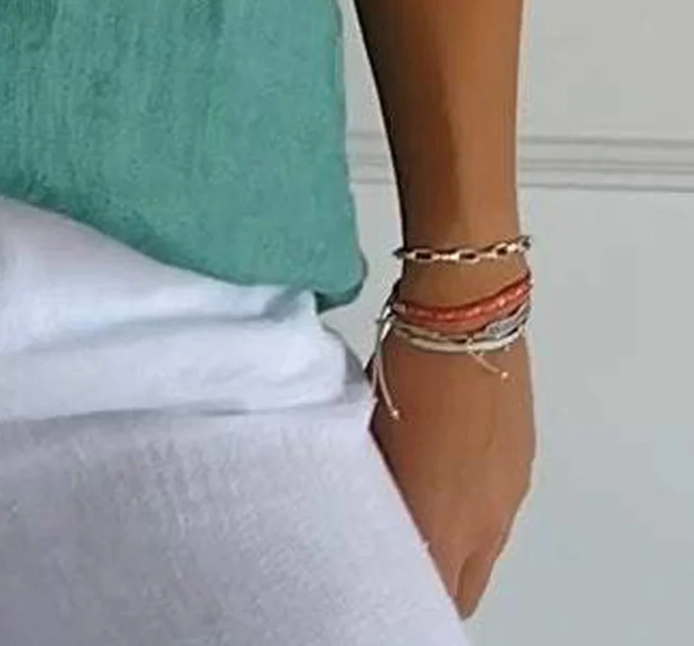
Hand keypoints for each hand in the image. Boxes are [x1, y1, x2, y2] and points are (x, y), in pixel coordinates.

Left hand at [367, 323, 535, 617]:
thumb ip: (385, 488)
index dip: (404, 586)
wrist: (468, 314)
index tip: (382, 569)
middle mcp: (486, 521)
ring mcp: (511, 492)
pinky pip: (498, 509)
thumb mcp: (379, 434)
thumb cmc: (411, 368)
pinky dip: (475, 506)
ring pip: (484, 547)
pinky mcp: (524, 461)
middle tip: (401, 549)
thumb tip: (381, 504)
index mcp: (445, 519)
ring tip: (421, 503)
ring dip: (457, 541)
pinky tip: (449, 470)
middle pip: (465, 584)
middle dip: (435, 575)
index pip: (432, 588)